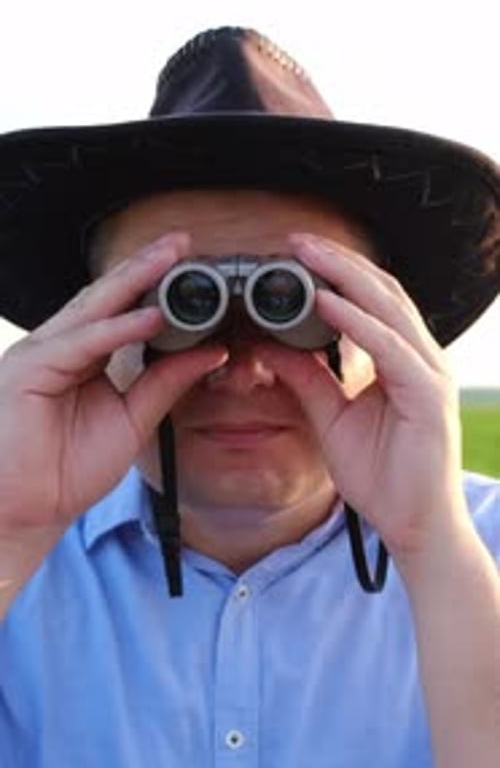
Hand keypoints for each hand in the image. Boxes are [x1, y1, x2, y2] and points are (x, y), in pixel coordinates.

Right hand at [0, 232, 226, 532]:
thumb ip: (166, 384)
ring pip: (94, 308)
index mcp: (83, 356)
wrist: (27, 510)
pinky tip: (150, 317)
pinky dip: (118, 329)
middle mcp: (61, 346)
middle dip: (147, 266)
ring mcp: (42, 352)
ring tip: (171, 259)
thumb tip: (210, 352)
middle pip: (109, 297)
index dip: (155, 287)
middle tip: (183, 241)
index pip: (122, 311)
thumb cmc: (68, 468)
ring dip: (134, 280)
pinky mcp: (30, 368)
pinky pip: (82, 342)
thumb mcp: (133, 420)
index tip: (192, 268)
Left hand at [257, 232, 467, 560]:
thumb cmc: (383, 476)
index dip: (337, 274)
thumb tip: (271, 346)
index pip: (372, 303)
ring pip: (387, 308)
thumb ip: (307, 380)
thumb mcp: (331, 418)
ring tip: (306, 255)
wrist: (414, 526)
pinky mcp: (428, 396)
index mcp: (402, 361)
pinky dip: (356, 322)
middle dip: (337, 263)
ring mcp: (428, 374)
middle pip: (381, 292)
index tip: (296, 255)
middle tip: (296, 241)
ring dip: (344, 277)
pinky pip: (388, 348)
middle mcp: (420, 359)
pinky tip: (324, 303)